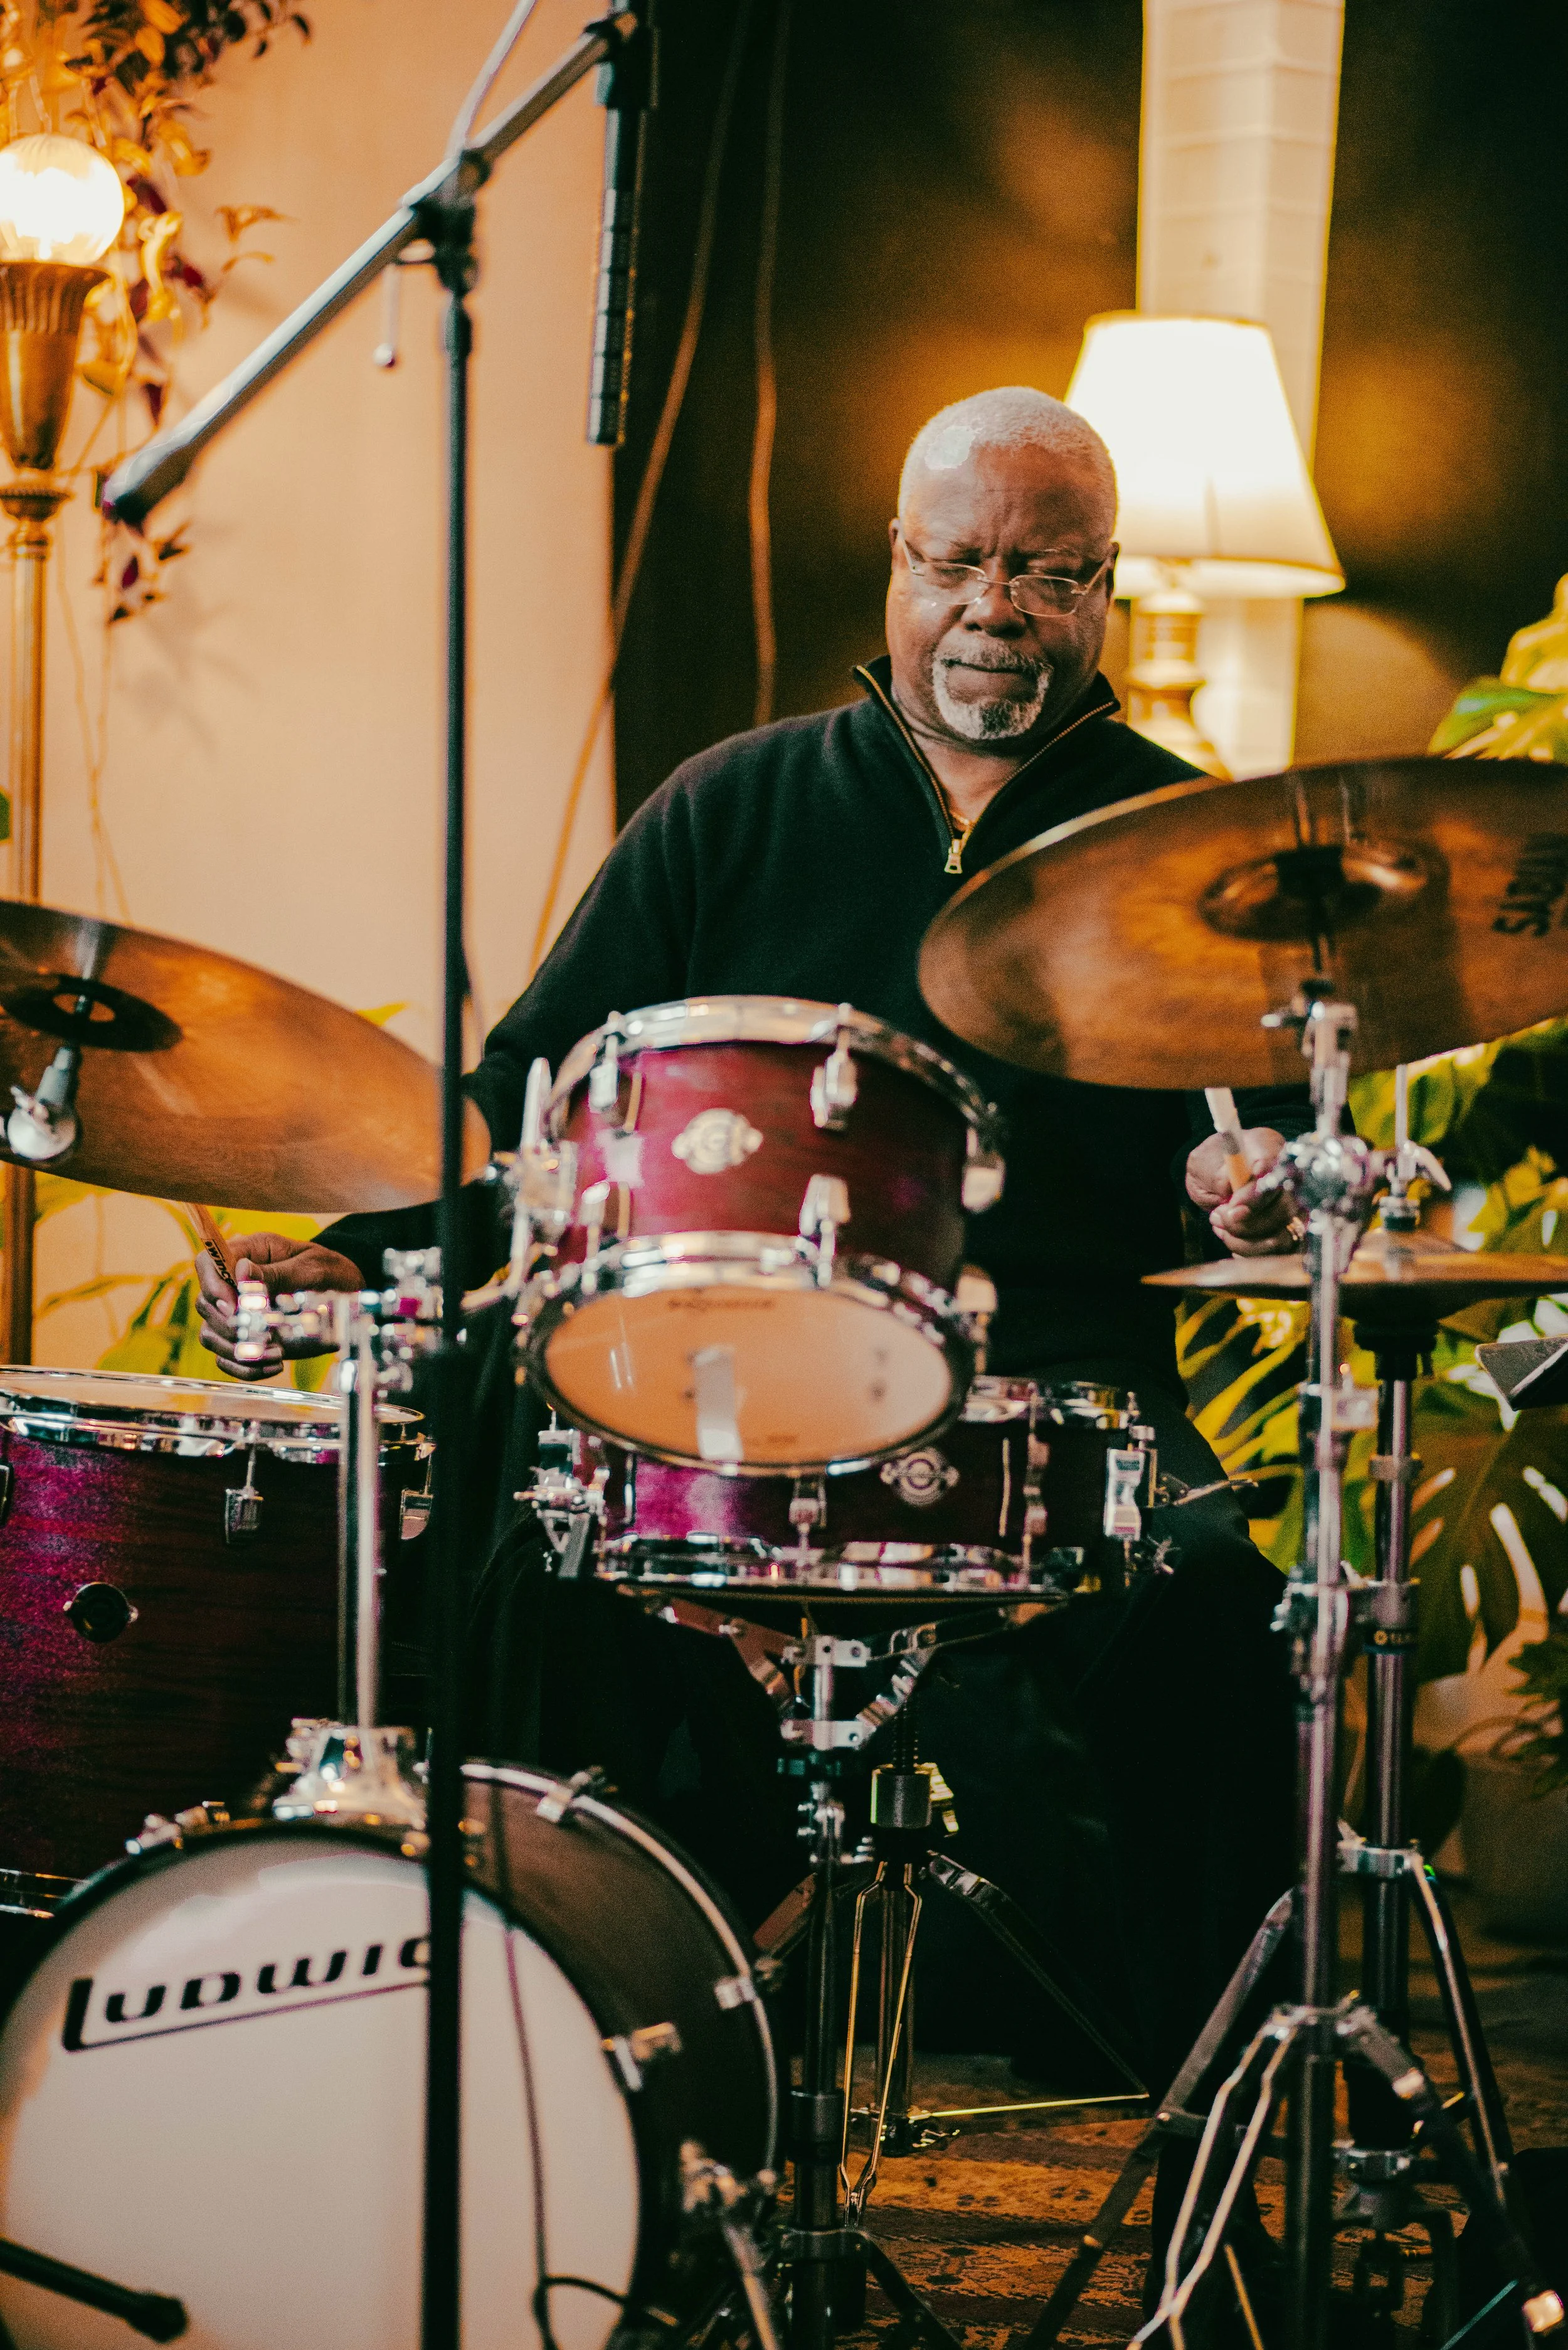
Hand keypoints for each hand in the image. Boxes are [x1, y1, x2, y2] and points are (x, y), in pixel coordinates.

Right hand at [196, 1230, 364, 1380]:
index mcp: (248, 1254)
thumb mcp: (309, 1267)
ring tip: (276, 1353)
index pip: (207, 1264)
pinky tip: (274, 1365)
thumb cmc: (329, 1271)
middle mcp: (235, 1284)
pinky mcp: (247, 1338)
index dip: (211, 1286)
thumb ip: (276, 1272)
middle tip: (264, 1334)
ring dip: (236, 1350)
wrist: (347, 1292)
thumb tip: (241, 1270)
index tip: (234, 1307)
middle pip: (205, 1304)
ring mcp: (238, 1313)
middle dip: (228, 1325)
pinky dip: (245, 1368)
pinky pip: (228, 1358)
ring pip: (210, 1335)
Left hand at [1185, 1128, 1296, 1259]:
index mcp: (1268, 1146)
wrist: (1213, 1178)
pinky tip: (1232, 1239)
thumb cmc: (1211, 1166)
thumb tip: (1228, 1188)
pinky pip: (1277, 1253)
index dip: (1256, 1193)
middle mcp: (1288, 1176)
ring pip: (1284, 1236)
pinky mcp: (1288, 1232)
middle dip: (1247, 1222)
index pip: (1276, 1171)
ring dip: (1247, 1241)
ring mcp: (1293, 1206)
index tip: (1232, 1205)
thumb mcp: (1203, 1163)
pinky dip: (1250, 1252)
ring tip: (1222, 1226)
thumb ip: (1216, 1174)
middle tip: (1220, 1216)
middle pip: (1285, 1209)